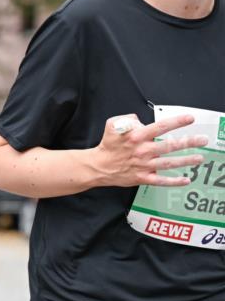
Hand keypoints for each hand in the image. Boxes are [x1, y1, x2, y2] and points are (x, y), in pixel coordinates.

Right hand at [91, 113, 206, 187]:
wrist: (98, 166)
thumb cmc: (107, 145)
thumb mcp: (112, 125)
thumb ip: (128, 119)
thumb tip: (142, 122)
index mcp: (136, 137)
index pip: (160, 127)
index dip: (177, 122)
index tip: (190, 119)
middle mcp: (142, 151)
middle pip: (170, 145)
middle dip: (189, 142)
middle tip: (203, 140)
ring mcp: (143, 165)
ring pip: (169, 163)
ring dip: (186, 161)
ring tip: (199, 158)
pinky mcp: (142, 177)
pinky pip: (161, 181)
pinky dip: (174, 181)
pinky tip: (185, 180)